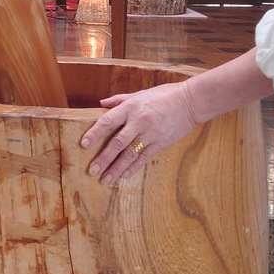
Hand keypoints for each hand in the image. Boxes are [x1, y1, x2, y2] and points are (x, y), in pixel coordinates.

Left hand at [80, 82, 198, 183]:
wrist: (190, 101)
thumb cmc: (164, 95)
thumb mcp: (139, 94)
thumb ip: (119, 100)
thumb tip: (101, 104)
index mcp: (131, 107)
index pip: (108, 121)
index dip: (94, 133)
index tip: (84, 144)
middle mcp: (139, 121)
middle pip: (117, 142)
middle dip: (103, 158)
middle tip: (92, 170)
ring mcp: (150, 134)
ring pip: (130, 154)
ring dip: (116, 168)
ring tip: (105, 179)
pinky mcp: (161, 143)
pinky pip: (144, 158)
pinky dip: (133, 168)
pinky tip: (124, 176)